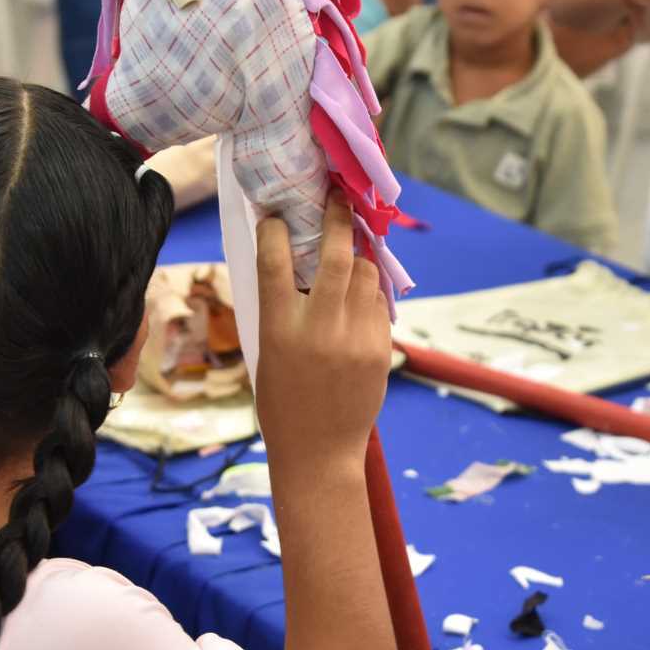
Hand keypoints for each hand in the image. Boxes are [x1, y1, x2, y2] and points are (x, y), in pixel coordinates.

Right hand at [254, 197, 390, 474]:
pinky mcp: (381, 349)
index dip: (274, 229)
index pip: (274, 261)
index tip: (276, 214)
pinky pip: (378, 304)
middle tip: (336, 197)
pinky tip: (361, 294)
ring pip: (367, 274)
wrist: (319, 452)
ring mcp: (355, 338)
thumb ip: (282, 309)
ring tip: (351, 251)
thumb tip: (294, 261)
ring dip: (358, 257)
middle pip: (336, 256)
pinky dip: (369, 292)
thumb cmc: (282, 403)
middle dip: (337, 218)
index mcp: (279, 329)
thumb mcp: (268, 353)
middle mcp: (319, 329)